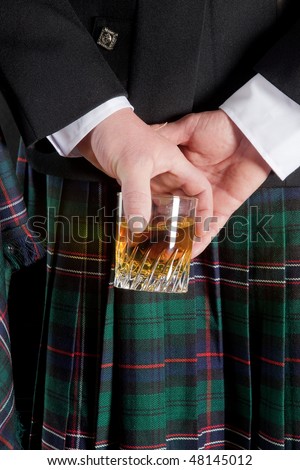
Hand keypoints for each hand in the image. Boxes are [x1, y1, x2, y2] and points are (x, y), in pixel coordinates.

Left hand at [77, 108, 212, 237]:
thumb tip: (139, 227)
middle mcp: (166, 173)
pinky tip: (142, 229)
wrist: (93, 125)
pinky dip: (145, 216)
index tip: (202, 230)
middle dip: (185, 221)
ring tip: (163, 242)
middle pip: (184, 200)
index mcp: (176, 164)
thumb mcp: (133, 167)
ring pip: (164, 204)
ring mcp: (150, 179)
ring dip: (164, 221)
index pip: (200, 189)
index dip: (205, 210)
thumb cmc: (118, 135)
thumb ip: (138, 197)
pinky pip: (144, 204)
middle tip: (182, 244)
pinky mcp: (134, 183)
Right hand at [155, 110, 270, 255]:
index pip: (163, 192)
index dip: (152, 204)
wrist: (251, 133)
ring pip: (192, 223)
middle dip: (163, 227)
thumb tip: (144, 139)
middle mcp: (192, 188)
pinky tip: (191, 251)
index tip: (138, 217)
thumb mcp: (188, 128)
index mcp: (181, 171)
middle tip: (148, 243)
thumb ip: (167, 137)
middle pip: (176, 211)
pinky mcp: (225, 207)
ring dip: (182, 239)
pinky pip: (212, 227)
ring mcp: (209, 200)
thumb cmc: (221, 126)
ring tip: (166, 254)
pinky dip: (203, 240)